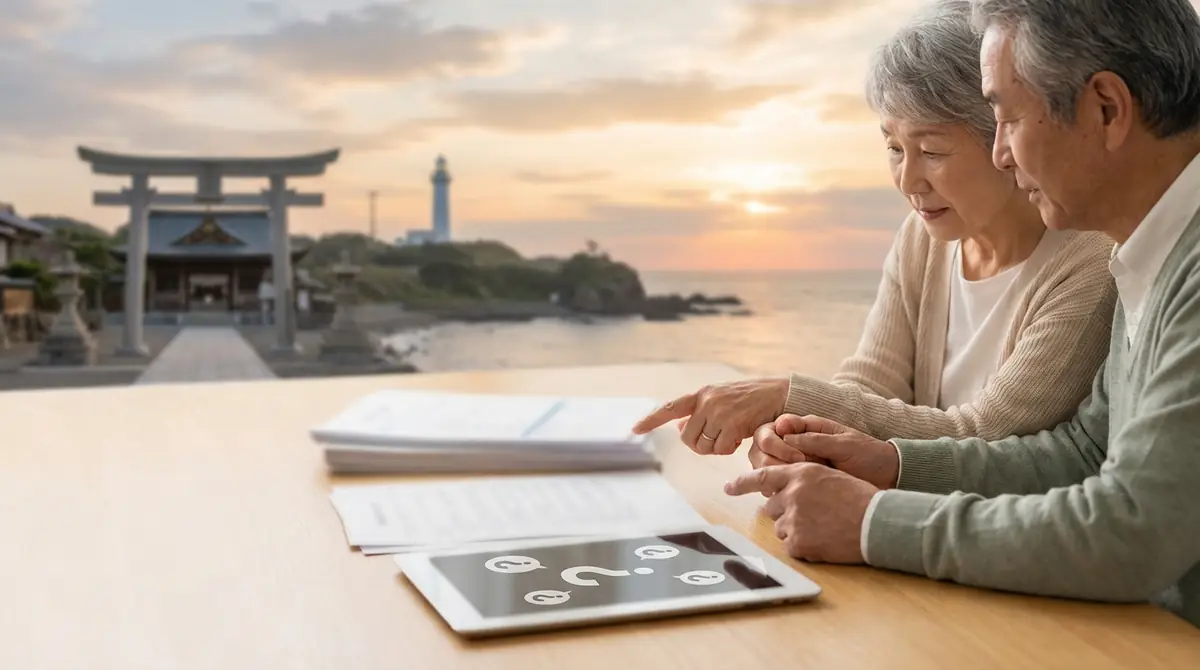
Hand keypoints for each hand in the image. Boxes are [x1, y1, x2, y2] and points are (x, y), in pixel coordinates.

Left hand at [632, 378, 789, 454]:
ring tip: (733, 435)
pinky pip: (721, 449)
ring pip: (704, 446)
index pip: (670, 407)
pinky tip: (742, 436)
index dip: (651, 420)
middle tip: (719, 442)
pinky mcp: (732, 424)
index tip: (634, 429)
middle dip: (701, 446)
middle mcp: (706, 401)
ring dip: (717, 448)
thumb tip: (679, 429)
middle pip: (688, 439)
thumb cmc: (751, 400)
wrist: (780, 394)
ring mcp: (718, 412)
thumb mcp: (722, 400)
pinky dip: (731, 449)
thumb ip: (700, 413)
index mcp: (702, 394)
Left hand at [724, 463, 877, 563]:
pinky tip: (825, 541)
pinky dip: (805, 547)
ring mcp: (792, 519)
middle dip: (786, 512)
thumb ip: (804, 481)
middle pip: (772, 507)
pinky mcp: (797, 542)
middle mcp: (791, 494)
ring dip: (796, 530)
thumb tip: (784, 492)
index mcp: (799, 474)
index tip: (728, 488)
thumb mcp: (830, 476)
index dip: (741, 483)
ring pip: (781, 528)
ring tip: (824, 528)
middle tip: (813, 516)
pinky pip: (791, 547)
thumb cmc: (861, 499)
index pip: (761, 477)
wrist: (878, 522)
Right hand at [756, 414, 899, 489]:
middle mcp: (799, 444)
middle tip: (796, 472)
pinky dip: (780, 489)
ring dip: (777, 475)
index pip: (778, 427)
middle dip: (774, 460)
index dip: (778, 441)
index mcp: (809, 427)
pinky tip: (791, 496)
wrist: (888, 477)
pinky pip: (780, 483)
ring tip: (796, 486)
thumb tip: (785, 437)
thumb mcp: (845, 444)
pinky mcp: (802, 482)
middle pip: (766, 447)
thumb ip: (816, 440)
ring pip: (769, 466)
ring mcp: (799, 463)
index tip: (796, 456)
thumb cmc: (870, 455)